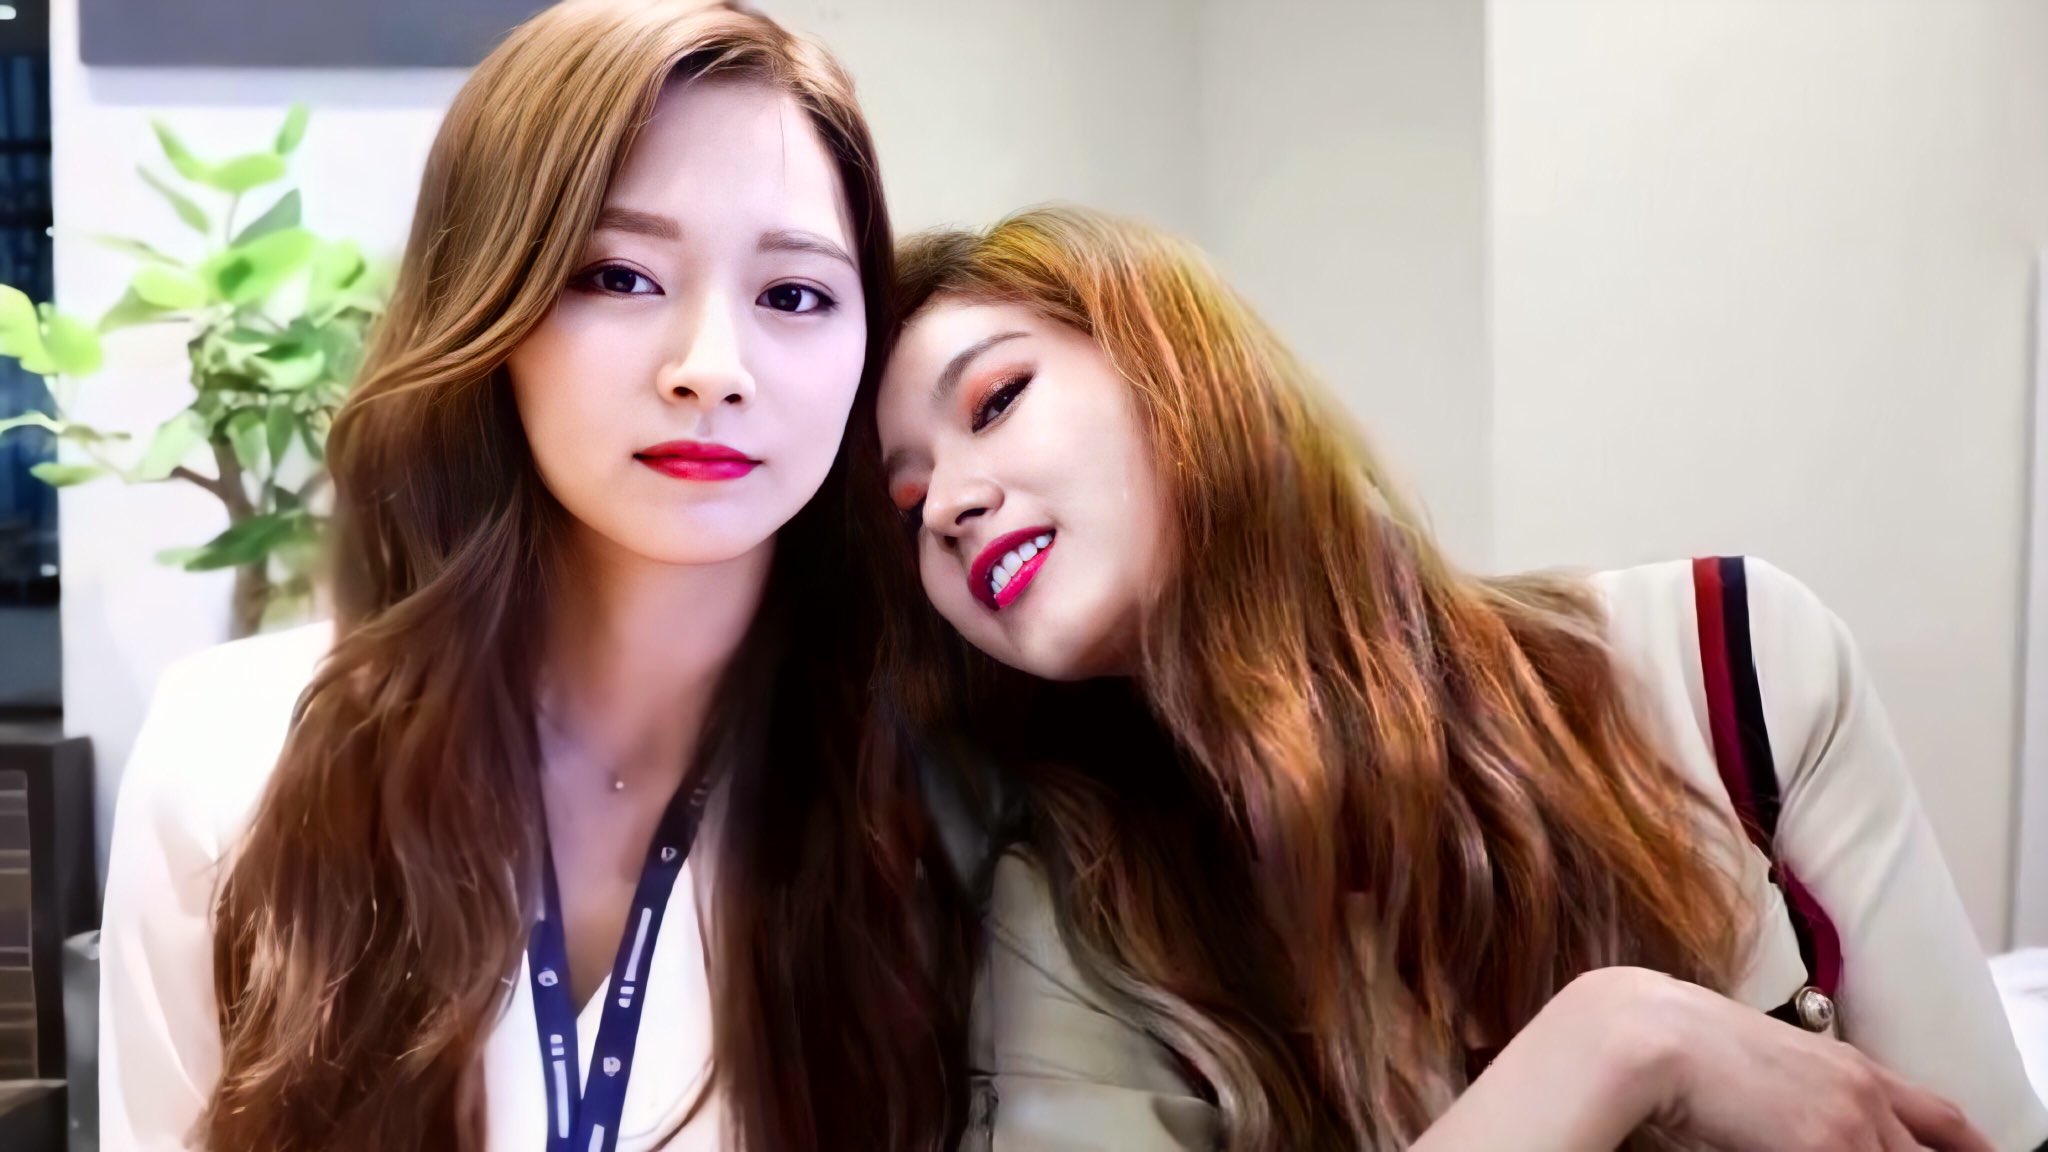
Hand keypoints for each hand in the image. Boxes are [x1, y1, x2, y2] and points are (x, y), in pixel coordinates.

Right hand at [1577, 966, 1991, 1151]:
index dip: (1968, 1145)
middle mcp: (1862, 1091)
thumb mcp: (1764, 1061)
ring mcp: (1849, 1122)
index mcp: (1848, 1065)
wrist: (1649, 1032)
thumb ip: (1801, 1094)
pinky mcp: (1824, 1148)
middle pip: (1928, 1149)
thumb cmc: (1681, 1042)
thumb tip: (1800, 1124)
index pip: (1938, 1116)